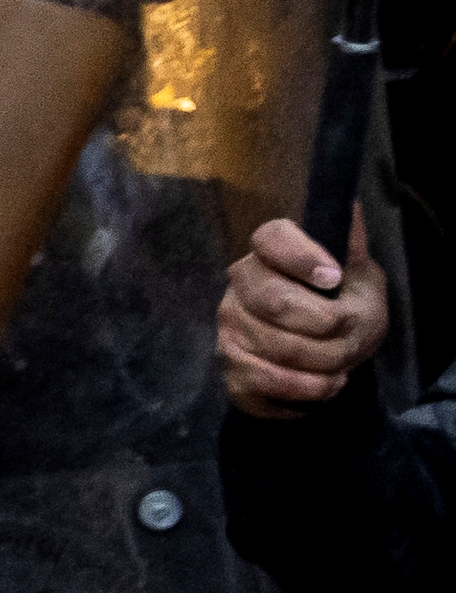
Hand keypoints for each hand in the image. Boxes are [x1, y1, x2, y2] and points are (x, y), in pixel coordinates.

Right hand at [223, 217, 388, 418]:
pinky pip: (272, 380)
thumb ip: (351, 249)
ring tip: (342, 362)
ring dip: (326, 361)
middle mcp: (240, 287)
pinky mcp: (233, 368)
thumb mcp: (361, 279)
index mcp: (270, 254)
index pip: (271, 238)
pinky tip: (326, 383)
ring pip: (278, 347)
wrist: (331, 363)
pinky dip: (311, 387)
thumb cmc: (345, 310)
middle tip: (347, 330)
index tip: (334, 278)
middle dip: (326, 323)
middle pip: (275, 300)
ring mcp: (231, 328)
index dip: (301, 257)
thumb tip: (351, 205)